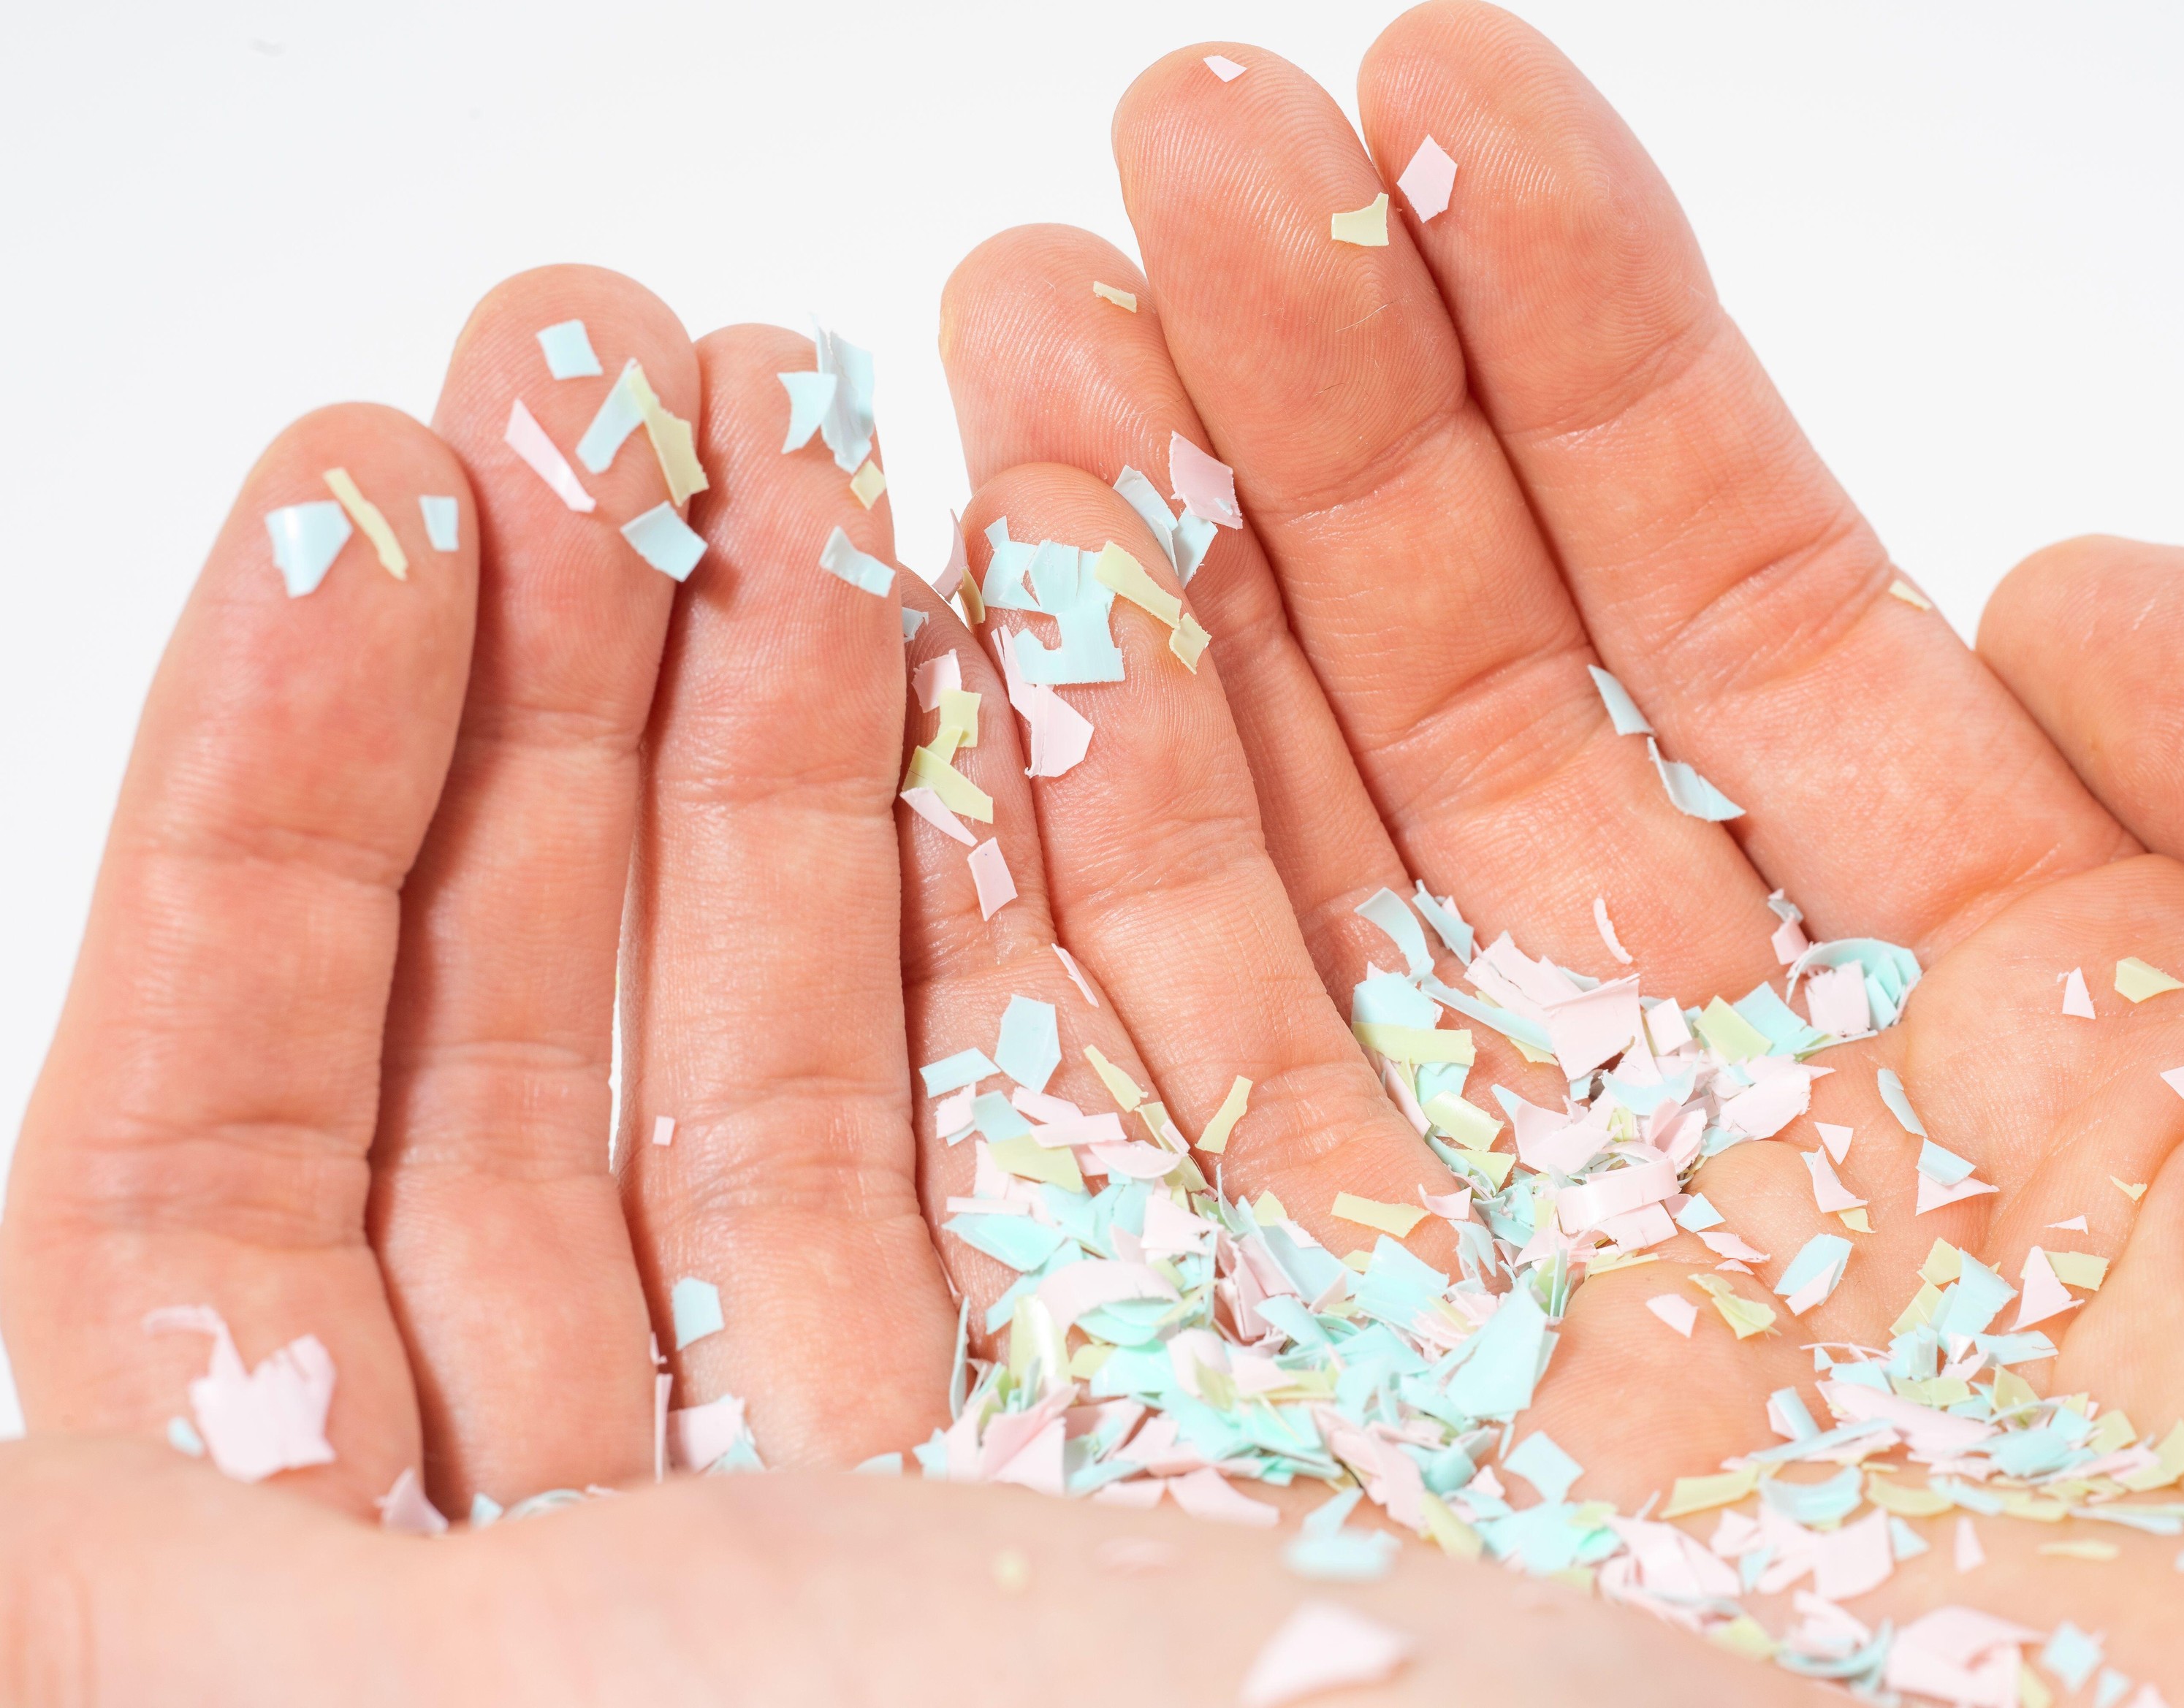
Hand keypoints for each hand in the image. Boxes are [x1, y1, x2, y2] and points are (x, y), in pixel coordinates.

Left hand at [0, 259, 1737, 1706]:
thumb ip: (119, 1572)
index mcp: (409, 1622)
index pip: (244, 1167)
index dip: (280, 812)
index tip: (365, 500)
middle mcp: (658, 1540)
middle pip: (547, 1041)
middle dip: (565, 681)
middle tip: (609, 365)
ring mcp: (937, 1459)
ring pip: (816, 1018)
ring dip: (801, 697)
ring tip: (811, 412)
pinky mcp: (1194, 1395)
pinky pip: (1081, 1077)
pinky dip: (1053, 839)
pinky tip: (1022, 614)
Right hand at [934, 2, 2183, 1695]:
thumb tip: (2048, 597)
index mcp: (2007, 977)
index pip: (1721, 590)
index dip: (1566, 336)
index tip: (1431, 89)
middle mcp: (1749, 1112)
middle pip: (1466, 704)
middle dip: (1308, 412)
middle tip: (1177, 146)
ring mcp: (1563, 1284)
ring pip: (1301, 881)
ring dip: (1162, 590)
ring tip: (1043, 307)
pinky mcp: (1411, 1455)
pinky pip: (1185, 1145)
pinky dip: (1078, 900)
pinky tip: (993, 633)